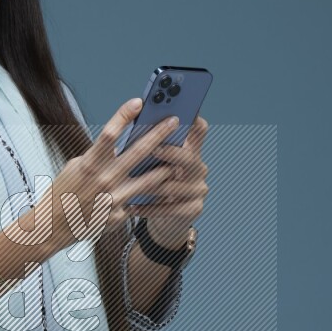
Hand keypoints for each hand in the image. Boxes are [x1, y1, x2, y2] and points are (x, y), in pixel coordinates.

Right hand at [35, 98, 191, 251]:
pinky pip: (137, 202)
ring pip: (148, 181)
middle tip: (174, 122)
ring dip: (165, 169)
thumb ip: (99, 156)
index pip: (109, 134)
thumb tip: (121, 142)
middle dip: (159, 134)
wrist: (53, 226)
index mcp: (89, 164)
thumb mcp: (76, 167)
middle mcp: (103, 180)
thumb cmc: (64, 193)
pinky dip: (147, 197)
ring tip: (178, 162)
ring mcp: (112, 199)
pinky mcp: (117, 216)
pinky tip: (158, 194)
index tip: (138, 101)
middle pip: (138, 152)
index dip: (124, 115)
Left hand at [139, 115, 208, 246]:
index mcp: (190, 150)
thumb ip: (149, 148)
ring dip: (152, 185)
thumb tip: (132, 130)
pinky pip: (170, 208)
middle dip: (170, 152)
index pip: (199, 130)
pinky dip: (149, 208)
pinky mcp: (194, 209)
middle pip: (189, 157)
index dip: (193, 119)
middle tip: (153, 148)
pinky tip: (132, 207)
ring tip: (132, 184)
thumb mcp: (152, 164)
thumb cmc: (151, 184)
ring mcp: (199, 189)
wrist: (164, 220)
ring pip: (175, 185)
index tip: (181, 111)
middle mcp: (199, 168)